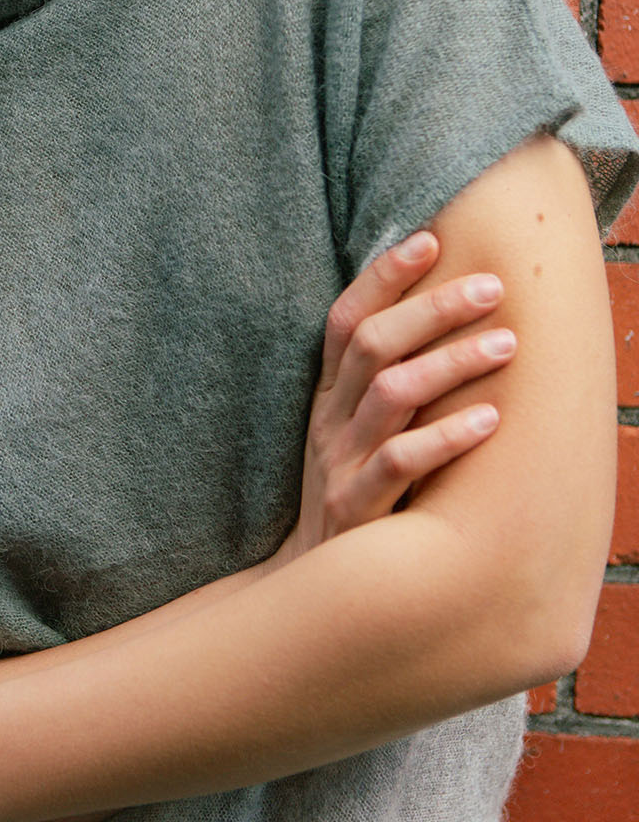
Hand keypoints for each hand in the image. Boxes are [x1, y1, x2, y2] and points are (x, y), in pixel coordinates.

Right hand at [284, 230, 514, 559]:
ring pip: (390, 394)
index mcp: (327, 395)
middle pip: (372, 344)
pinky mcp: (356, 507)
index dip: (382, 277)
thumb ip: (387, 384)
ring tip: (506, 344)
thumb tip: (448, 323)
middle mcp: (329, 420)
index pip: (343, 319)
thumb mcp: (356, 434)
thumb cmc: (355, 494)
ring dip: (450, 363)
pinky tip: (489, 421)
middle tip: (492, 288)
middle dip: (432, 309)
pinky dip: (445, 437)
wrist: (315, 583)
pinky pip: (400, 463)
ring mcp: (339, 462)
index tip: (429, 238)